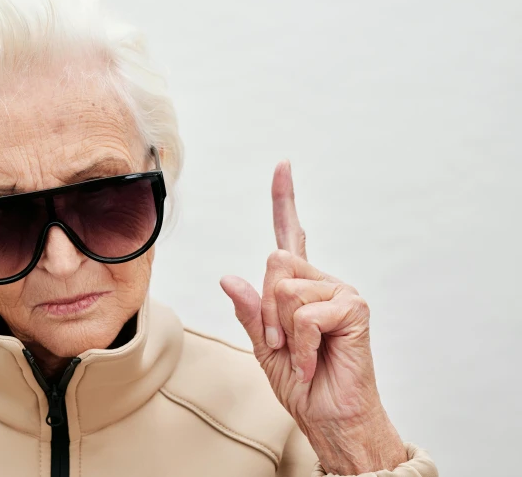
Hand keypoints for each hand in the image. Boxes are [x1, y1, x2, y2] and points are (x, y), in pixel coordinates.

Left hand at [220, 160, 407, 475]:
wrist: (329, 417)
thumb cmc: (301, 383)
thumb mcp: (263, 346)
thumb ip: (250, 312)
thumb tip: (229, 277)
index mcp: (300, 287)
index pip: (290, 235)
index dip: (285, 200)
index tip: (283, 166)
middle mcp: (322, 281)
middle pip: (274, 262)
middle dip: (266, 309)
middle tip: (281, 344)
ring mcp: (341, 292)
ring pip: (285, 288)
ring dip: (282, 332)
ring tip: (299, 354)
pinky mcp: (355, 308)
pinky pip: (305, 315)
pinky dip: (300, 347)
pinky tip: (313, 362)